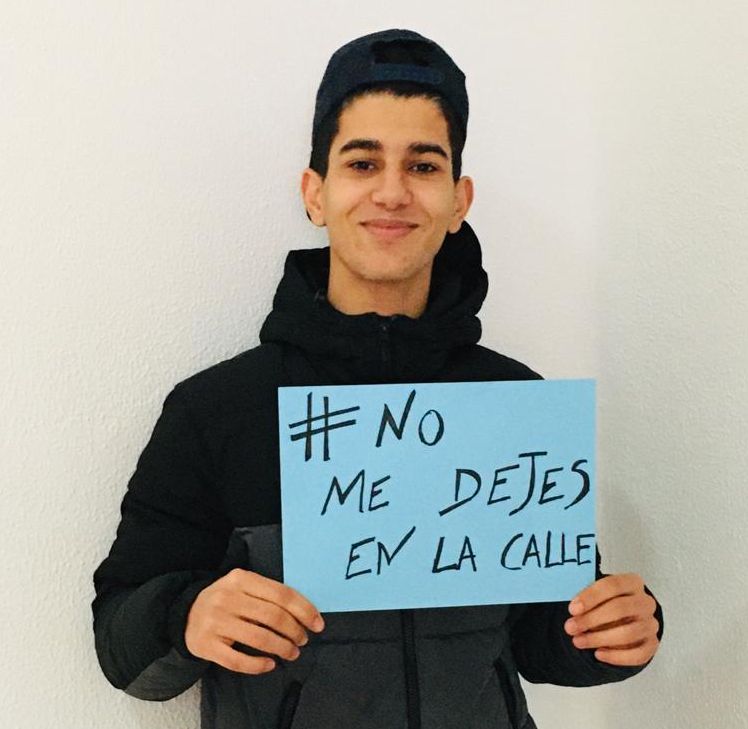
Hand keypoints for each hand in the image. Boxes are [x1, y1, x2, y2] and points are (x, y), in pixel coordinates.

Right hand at [185, 568, 324, 674]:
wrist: (185, 613)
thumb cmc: (226, 599)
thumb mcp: (244, 586)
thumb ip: (269, 594)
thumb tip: (304, 612)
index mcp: (241, 578)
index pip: (282, 594)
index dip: (304, 610)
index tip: (318, 624)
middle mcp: (227, 598)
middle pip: (273, 617)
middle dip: (295, 631)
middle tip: (303, 640)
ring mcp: (215, 622)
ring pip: (259, 639)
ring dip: (282, 648)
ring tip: (292, 653)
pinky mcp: (206, 646)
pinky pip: (237, 661)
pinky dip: (258, 665)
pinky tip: (270, 664)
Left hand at [564, 573, 659, 666]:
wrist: (622, 618)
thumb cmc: (605, 602)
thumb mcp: (595, 594)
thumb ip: (587, 600)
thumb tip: (574, 612)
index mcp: (632, 582)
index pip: (612, 585)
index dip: (591, 597)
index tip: (572, 609)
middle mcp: (645, 602)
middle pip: (620, 609)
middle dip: (591, 620)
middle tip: (571, 627)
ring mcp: (650, 624)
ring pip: (628, 633)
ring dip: (599, 639)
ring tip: (578, 641)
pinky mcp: (652, 644)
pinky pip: (637, 654)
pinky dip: (616, 656)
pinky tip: (598, 654)